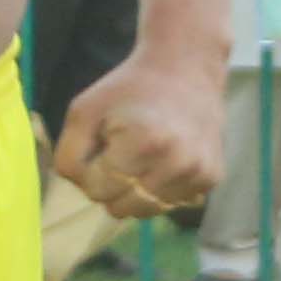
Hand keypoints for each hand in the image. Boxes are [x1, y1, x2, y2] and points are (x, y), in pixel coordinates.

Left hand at [50, 57, 228, 225]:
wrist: (187, 69)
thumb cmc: (128, 89)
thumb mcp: (83, 112)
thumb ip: (68, 157)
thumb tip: (84, 192)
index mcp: (142, 143)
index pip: (97, 190)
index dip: (90, 170)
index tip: (102, 144)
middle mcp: (177, 163)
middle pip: (121, 209)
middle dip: (112, 185)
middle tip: (121, 152)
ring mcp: (199, 174)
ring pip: (146, 211)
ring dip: (137, 190)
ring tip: (144, 156)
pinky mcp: (212, 179)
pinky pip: (171, 204)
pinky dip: (160, 189)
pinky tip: (165, 159)